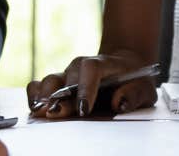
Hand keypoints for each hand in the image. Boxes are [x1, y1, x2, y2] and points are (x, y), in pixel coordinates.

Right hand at [25, 48, 155, 118]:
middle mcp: (80, 67)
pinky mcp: (57, 84)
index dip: (86, 87)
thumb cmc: (134, 79)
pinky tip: (34, 108)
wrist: (125, 66)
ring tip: (39, 112)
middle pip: (67, 78)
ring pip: (50, 80)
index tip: (84, 108)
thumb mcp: (144, 88)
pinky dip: (34, 95)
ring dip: (43, 96)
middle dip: (61, 97)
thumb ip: (134, 94)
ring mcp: (66, 74)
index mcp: (104, 64)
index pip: (91, 68)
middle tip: (56, 113)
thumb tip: (119, 102)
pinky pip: (39, 85)